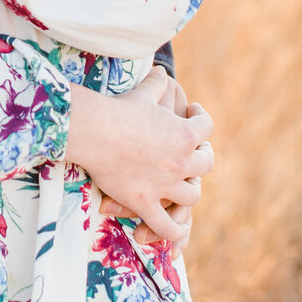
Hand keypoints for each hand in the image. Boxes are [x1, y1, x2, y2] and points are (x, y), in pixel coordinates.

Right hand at [65, 65, 213, 246]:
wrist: (95, 131)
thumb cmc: (118, 109)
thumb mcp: (143, 93)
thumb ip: (156, 84)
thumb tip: (160, 69)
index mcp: (185, 133)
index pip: (206, 127)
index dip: (202, 119)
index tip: (194, 114)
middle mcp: (182, 161)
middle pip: (206, 163)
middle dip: (201, 158)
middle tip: (192, 154)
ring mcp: (165, 185)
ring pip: (191, 196)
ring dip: (189, 191)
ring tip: (183, 187)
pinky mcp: (145, 202)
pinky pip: (166, 225)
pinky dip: (173, 232)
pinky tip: (175, 230)